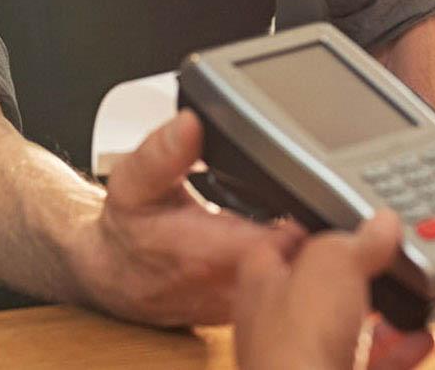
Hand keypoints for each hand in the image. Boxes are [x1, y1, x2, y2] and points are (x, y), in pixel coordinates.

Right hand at [69, 111, 304, 326]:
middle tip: (319, 202)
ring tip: (307, 219)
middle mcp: (227, 286)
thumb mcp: (133, 182)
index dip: (301, 221)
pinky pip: (287, 290)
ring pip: (296, 280)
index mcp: (204, 253)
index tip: (309, 197)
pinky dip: (294, 266)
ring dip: (306, 252)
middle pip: (296, 263)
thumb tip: (189, 124)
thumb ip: (162, 152)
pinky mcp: (248, 309)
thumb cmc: (128, 229)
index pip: (276, 245)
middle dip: (313, 233)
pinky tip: (288, 242)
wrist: (114, 276)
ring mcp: (241, 303)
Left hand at [233, 213, 434, 369]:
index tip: (339, 217)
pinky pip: (374, 363)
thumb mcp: (331, 266)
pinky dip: (401, 351)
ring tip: (411, 296)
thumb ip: (356, 241)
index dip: (308, 227)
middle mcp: (279, 326)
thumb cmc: (296, 347)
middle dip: (355, 274)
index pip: (278, 243)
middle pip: (319, 289)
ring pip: (348, 329)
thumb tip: (380, 225)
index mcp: (262, 286)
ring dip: (383, 314)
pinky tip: (423, 337)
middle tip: (384, 258)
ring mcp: (306, 362)